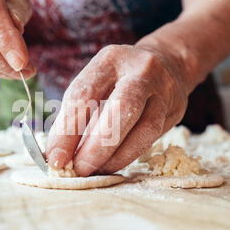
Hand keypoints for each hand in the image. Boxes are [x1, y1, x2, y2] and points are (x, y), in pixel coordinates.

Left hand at [46, 44, 191, 175]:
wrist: (167, 63)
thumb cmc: (119, 77)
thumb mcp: (96, 82)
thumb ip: (76, 114)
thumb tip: (57, 153)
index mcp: (110, 59)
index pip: (84, 95)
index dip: (67, 131)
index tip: (54, 158)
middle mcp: (140, 70)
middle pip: (120, 110)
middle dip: (95, 147)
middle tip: (78, 169)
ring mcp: (163, 89)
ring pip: (143, 128)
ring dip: (115, 157)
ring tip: (94, 171)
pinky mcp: (175, 109)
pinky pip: (152, 138)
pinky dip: (128, 155)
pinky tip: (111, 165)